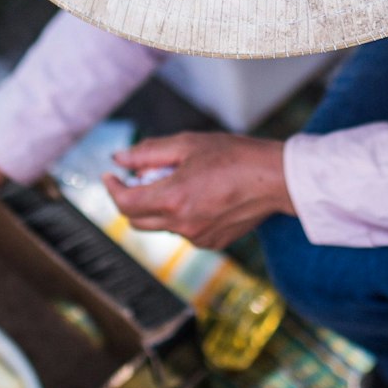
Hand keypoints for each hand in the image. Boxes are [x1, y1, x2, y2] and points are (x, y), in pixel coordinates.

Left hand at [102, 132, 293, 250]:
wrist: (276, 180)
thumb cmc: (234, 155)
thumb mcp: (188, 144)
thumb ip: (148, 152)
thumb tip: (118, 159)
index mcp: (173, 198)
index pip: (125, 202)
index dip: (112, 188)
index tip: (111, 176)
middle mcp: (182, 224)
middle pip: (136, 220)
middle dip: (131, 199)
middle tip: (142, 177)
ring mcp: (197, 238)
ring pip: (161, 226)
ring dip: (159, 206)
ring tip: (182, 181)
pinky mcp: (212, 243)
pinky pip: (183, 231)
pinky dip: (181, 215)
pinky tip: (202, 196)